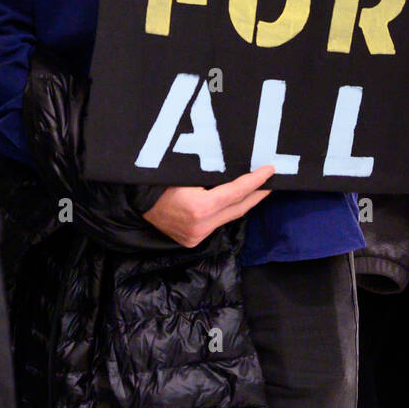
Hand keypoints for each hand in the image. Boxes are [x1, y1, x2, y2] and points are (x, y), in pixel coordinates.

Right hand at [143, 166, 275, 248]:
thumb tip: (237, 166)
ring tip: (259, 189)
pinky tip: (237, 201)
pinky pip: (217, 223)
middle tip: (272, 180)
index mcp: (199, 208)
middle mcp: (201, 226)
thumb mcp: (186, 171)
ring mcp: (197, 236)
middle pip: (238, 208)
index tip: (270, 170)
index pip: (236, 192)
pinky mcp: (192, 241)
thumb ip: (211, 173)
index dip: (255, 181)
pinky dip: (228, 211)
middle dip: (257, 194)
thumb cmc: (160, 180)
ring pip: (229, 217)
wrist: (136, 202)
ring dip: (244, 202)